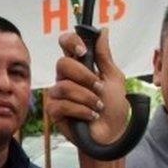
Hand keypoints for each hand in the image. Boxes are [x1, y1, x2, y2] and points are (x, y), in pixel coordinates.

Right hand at [46, 28, 128, 145]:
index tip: (83, 52)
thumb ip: (105, 56)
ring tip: (98, 107)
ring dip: (87, 98)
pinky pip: (62, 104)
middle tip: (98, 88)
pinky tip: (89, 116)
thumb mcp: (114, 79)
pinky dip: (81, 111)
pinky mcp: (53, 110)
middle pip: (62, 63)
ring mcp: (57, 93)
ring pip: (65, 86)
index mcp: (78, 66)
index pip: (65, 44)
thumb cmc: (113, 108)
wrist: (111, 136)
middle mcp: (65, 77)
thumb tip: (104, 31)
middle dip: (84, 76)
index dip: (70, 42)